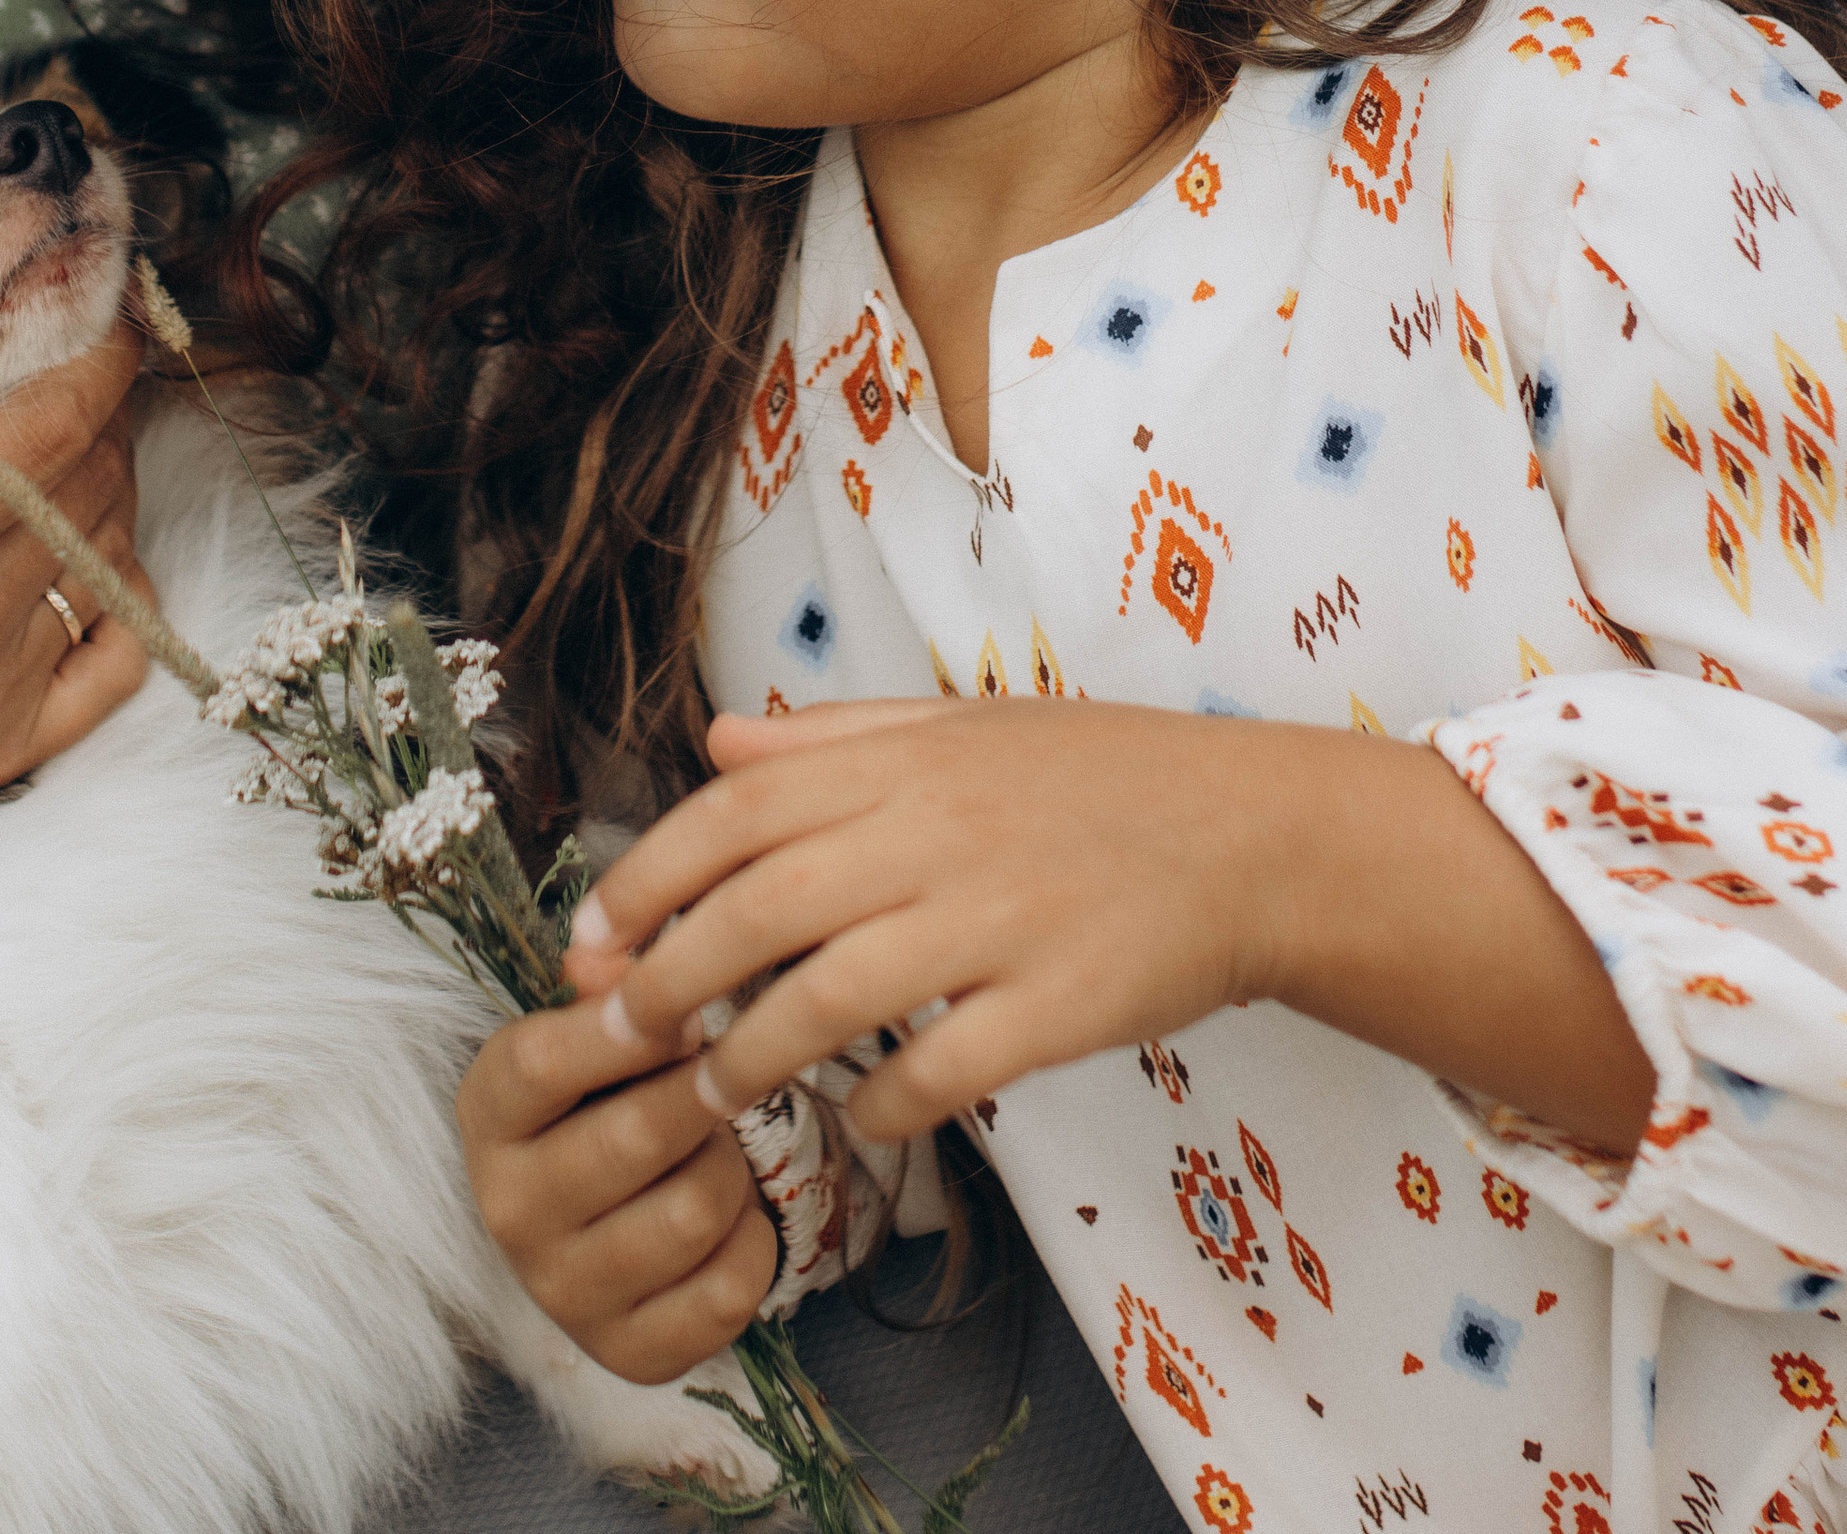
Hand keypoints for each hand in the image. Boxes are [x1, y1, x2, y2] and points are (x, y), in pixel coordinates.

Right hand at [0, 319, 156, 897]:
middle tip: (75, 363)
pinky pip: (111, 670)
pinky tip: (88, 560)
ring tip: (68, 446)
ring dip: (106, 494)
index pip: (54, 433)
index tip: (111, 308)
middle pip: (92, 489)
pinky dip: (120, 602)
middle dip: (101, 412)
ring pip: (107, 565)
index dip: (100, 360)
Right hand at [457, 993, 778, 1387]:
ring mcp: (562, 1291)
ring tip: (720, 1150)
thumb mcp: (588, 1035)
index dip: (630, 1029)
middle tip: (725, 1080)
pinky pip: (727, 1289)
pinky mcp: (626, 1353)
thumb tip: (606, 958)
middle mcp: (508, 1211)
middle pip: (636, 1137)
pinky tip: (732, 1221)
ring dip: (732, 1168)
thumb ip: (602, 989)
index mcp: (488, 1115)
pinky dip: (754, 1243)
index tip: (688, 1016)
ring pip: (694, 1210)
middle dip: (705, 1096)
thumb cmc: (601, 1101)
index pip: (544, 1061)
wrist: (599, 1224)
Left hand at [563, 698, 1263, 1148]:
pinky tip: (856, 1121)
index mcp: (907, 760)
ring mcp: (1000, 919)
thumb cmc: (1098, 778)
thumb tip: (714, 745)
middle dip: (669, 977)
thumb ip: (835, 737)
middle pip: (763, 907)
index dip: (649, 877)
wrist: (1252, 835)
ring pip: (833, 994)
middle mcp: (940, 831)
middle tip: (617, 1033)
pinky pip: (941, 1068)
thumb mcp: (963, 725)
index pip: (738, 810)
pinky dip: (881, 1103)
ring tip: (708, 1094)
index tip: (594, 939)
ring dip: (751, 1055)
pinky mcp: (1058, 1004)